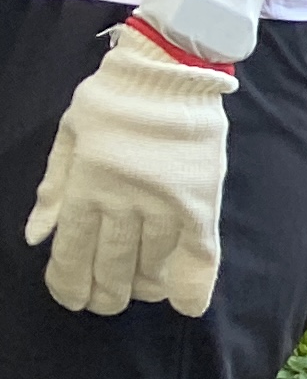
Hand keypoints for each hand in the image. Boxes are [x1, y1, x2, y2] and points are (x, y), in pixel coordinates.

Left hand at [24, 24, 234, 315]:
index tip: (71, 299)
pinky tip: (185, 306)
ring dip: (142, 286)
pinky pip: (198, 250)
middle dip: (104, 293)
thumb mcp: (68, 137)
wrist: (168, 72)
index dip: (69, 282)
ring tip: (137, 294)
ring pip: (151, 262)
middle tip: (103, 304)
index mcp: (87, 185)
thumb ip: (54, 189)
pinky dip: (193, 281)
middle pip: (111, 264)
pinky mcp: (200, 201)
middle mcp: (124, 200)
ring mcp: (165, 203)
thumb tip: (36, 237)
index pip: (73, 250)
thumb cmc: (112, 101)